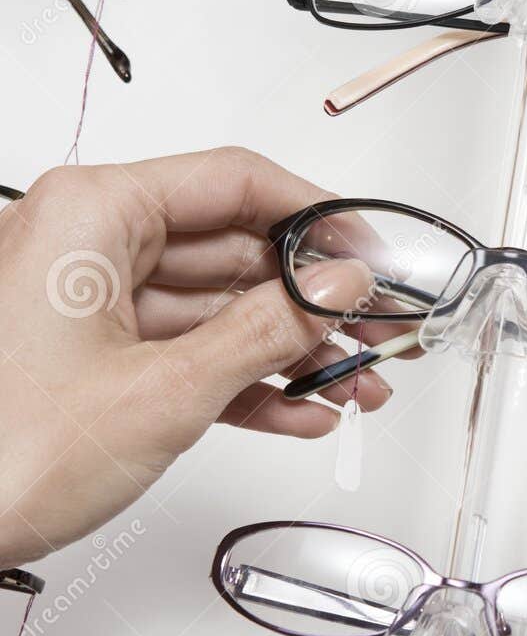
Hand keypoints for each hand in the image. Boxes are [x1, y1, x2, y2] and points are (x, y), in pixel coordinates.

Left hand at [0, 148, 389, 565]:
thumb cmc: (5, 454)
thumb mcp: (163, 390)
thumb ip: (266, 330)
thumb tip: (337, 286)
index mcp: (90, 214)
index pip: (233, 182)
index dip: (316, 218)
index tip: (374, 254)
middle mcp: (87, 243)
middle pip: (231, 249)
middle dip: (314, 300)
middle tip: (381, 332)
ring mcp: (88, 302)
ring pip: (216, 308)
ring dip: (290, 351)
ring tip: (356, 386)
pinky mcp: (93, 356)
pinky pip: (187, 351)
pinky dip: (244, 382)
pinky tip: (300, 410)